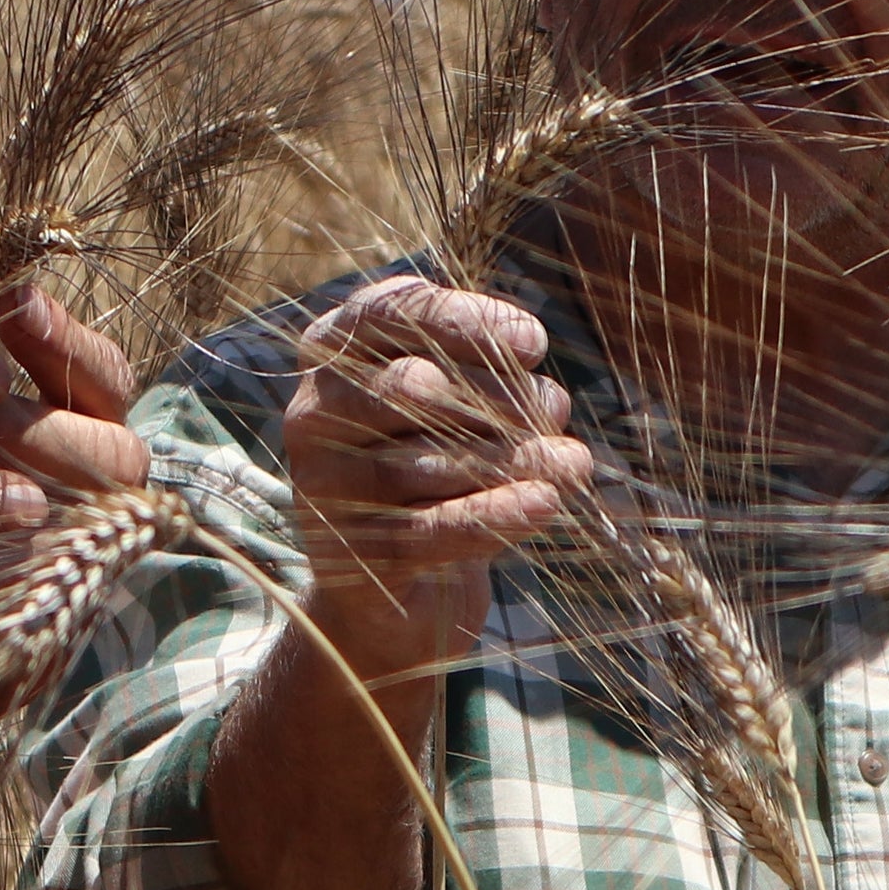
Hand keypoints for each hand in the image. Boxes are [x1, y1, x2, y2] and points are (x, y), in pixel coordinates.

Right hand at [281, 274, 589, 673]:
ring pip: (423, 463)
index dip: (463, 321)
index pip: (388, 313)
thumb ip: (487, 378)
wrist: (392, 576)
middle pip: (411, 388)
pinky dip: (492, 515)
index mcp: (333, 348)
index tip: (534, 342)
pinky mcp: (346, 552)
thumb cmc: (433, 457)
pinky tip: (544, 502)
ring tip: (573, 463)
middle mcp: (315, 409)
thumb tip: (541, 388)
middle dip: (495, 396)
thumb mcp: (454, 402)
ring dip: (510, 460)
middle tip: (554, 407)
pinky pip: (426, 529)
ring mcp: (321, 483)